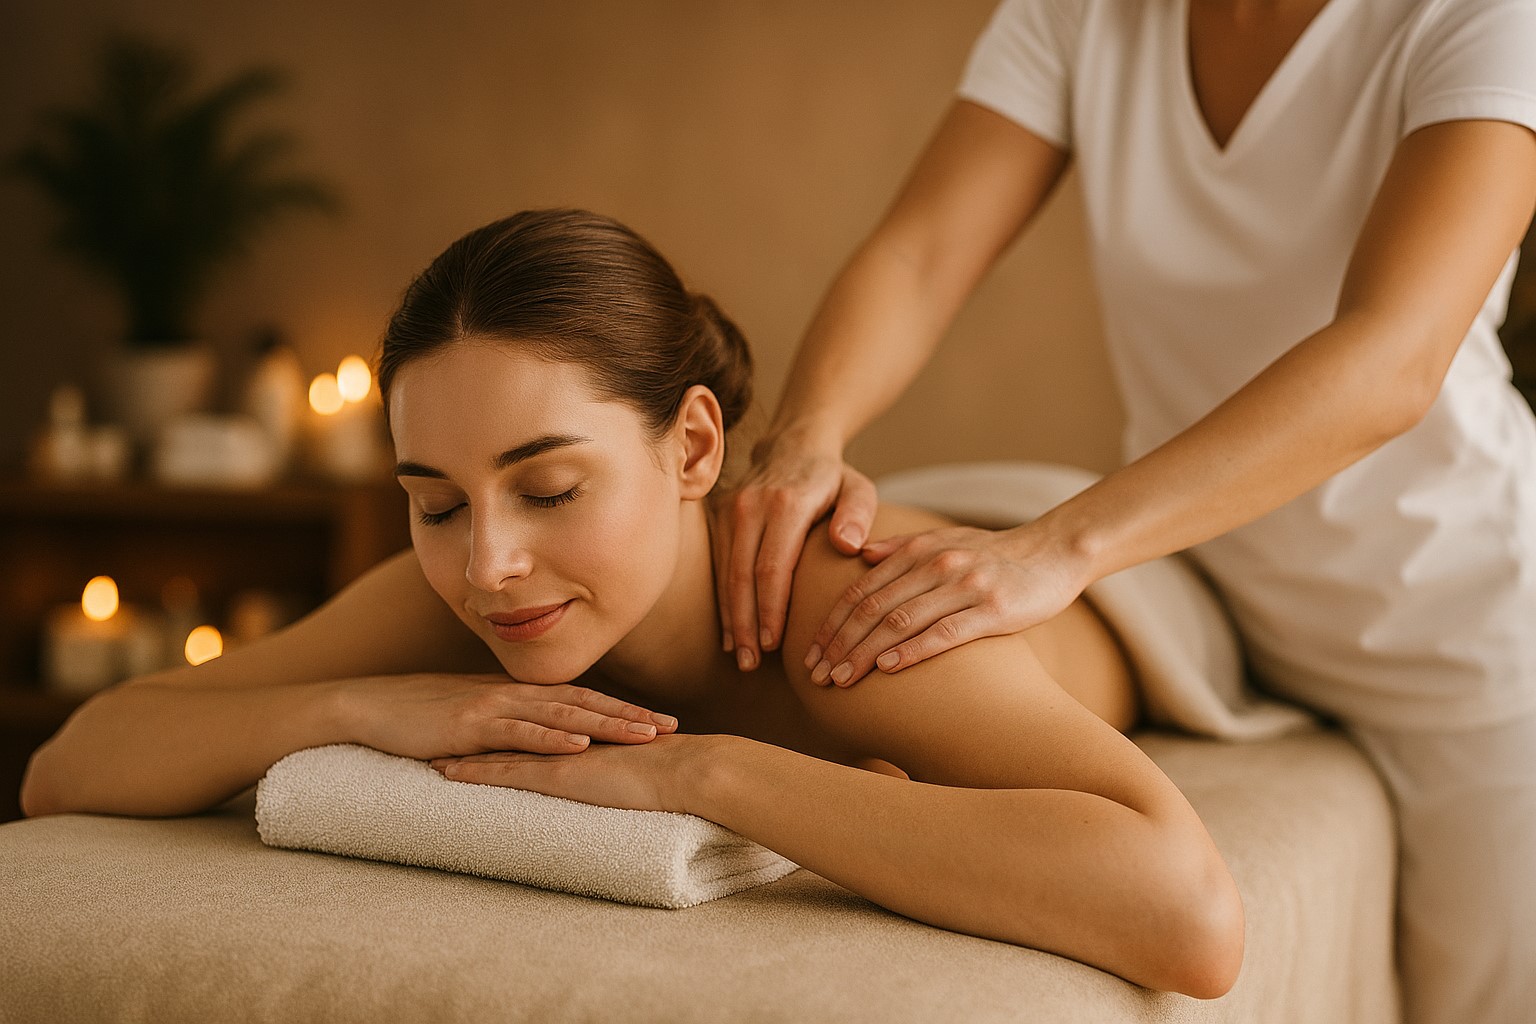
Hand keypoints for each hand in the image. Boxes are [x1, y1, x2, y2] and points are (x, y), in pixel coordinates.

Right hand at [340, 673, 678, 761]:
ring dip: (605, 724)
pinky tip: (579, 744)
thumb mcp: (476, 718)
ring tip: (644, 736)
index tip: (660, 722)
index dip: (622, 709)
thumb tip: (544, 741)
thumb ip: (511, 726)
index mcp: (518, 693)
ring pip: (562, 713)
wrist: (370, 707)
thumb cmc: (422, 716)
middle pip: (584, 702)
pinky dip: (551, 737)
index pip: (581, 699)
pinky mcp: (471, 723)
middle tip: (672, 728)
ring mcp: (493, 705)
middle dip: (629, 715)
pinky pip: (519, 731)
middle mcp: (513, 693)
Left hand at [428, 732, 706, 812]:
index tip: (478, 727)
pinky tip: (447, 774)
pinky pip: (506, 772)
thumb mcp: (640, 765)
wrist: (686, 770)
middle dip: (474, 730)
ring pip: (499, 748)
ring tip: (429, 752)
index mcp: (584, 733)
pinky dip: (474, 772)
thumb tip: (619, 773)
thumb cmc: (674, 772)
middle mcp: (565, 736)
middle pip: (509, 729)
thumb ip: (623, 764)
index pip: (536, 725)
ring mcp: (559, 752)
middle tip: (439, 730)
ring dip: (463, 750)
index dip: (506, 724)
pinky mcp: (557, 773)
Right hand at [714, 429, 878, 670]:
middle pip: (743, 575)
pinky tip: (730, 632)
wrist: (792, 443)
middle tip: (751, 663)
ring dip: (731, 618)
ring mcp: (730, 510)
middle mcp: (751, 505)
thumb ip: (858, 514)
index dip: (770, 608)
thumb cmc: (832, 477)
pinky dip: (724, 601)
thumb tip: (849, 546)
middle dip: (745, 624)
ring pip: (726, 574)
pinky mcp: (718, 516)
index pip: (772, 565)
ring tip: (740, 656)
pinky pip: (719, 566)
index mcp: (787, 502)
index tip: (774, 644)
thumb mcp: (858, 488)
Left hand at [806, 524, 1088, 686]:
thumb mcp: (945, 540)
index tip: (809, 653)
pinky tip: (888, 669)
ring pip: (901, 621)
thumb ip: (901, 547)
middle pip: (873, 608)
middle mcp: (936, 565)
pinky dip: (911, 650)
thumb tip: (859, 554)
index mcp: (919, 551)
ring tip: (842, 680)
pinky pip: (943, 632)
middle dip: (839, 643)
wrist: (1053, 553)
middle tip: (817, 675)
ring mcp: (964, 586)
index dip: (831, 623)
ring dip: (865, 653)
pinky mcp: (991, 609)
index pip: (861, 590)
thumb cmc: (994, 554)